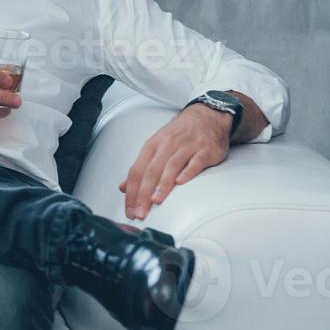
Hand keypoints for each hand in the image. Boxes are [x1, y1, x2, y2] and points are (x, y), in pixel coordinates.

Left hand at [118, 104, 230, 219]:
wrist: (206, 116)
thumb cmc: (178, 135)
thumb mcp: (155, 147)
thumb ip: (140, 168)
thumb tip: (123, 187)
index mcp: (152, 146)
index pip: (137, 171)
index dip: (131, 192)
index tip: (130, 210)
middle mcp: (167, 145)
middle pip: (151, 171)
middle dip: (144, 193)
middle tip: (140, 212)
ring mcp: (187, 147)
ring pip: (171, 166)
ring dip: (163, 184)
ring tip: (156, 200)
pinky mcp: (205, 150)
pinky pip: (195, 162)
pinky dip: (188, 171)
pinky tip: (181, 182)